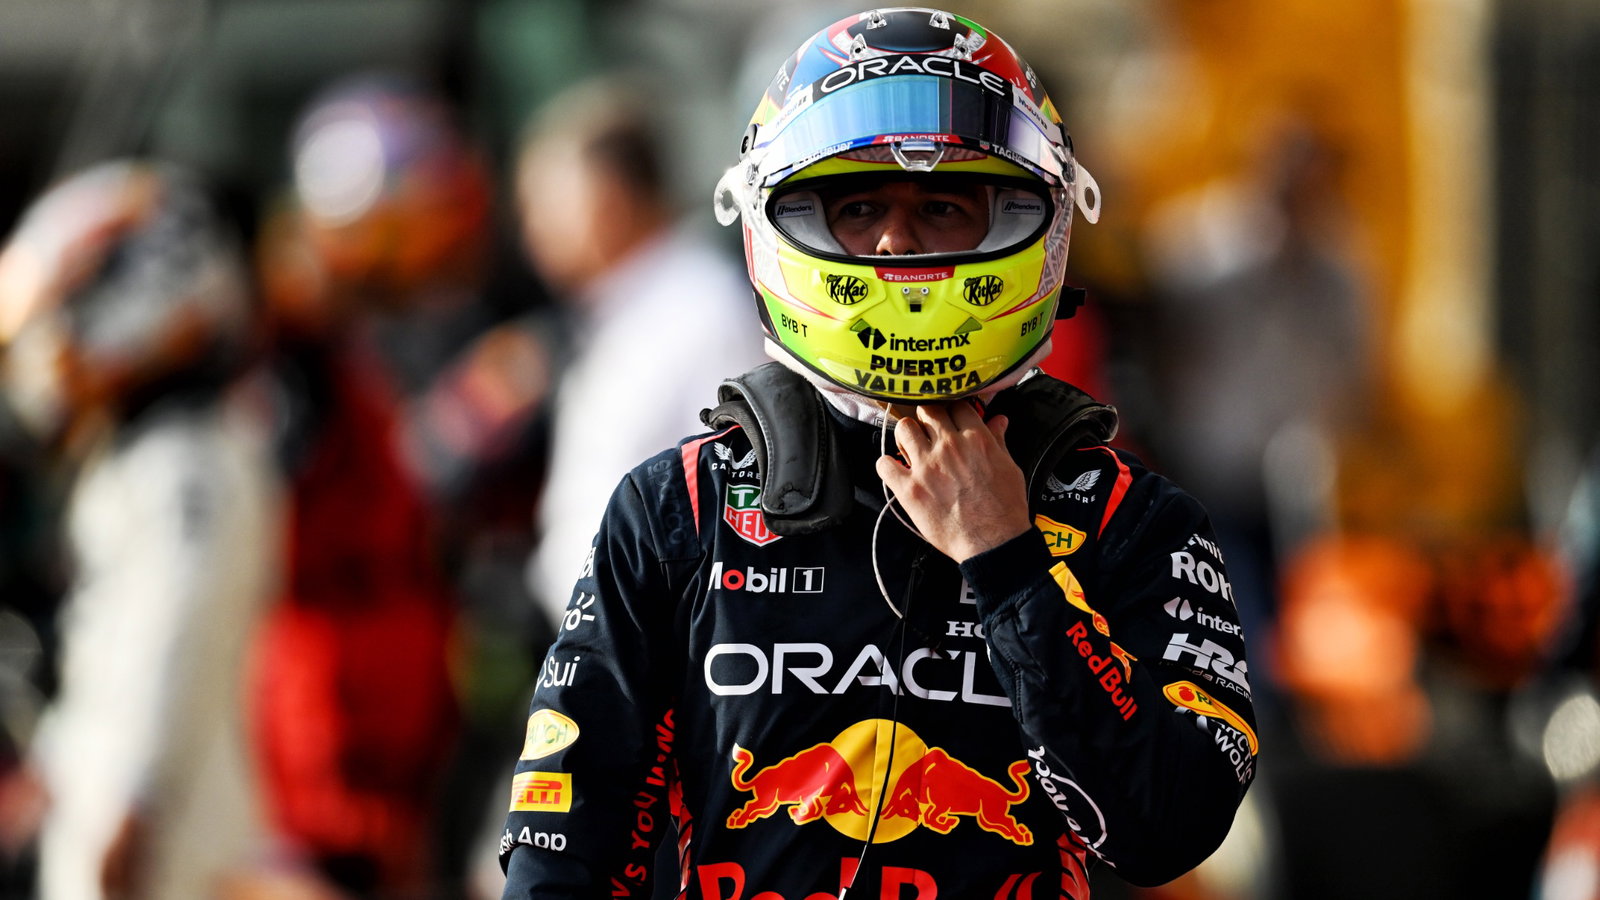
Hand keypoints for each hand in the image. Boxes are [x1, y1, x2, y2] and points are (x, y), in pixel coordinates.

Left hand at [875, 402, 1030, 561]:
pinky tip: (896, 470)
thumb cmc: (1004, 508)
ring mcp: (926, 466)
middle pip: (927, 410)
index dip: (952, 409)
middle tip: (928, 432)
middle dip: (927, 418)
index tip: (949, 419)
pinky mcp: (909, 488)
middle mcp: (949, 446)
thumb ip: (998, 440)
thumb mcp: (1009, 467)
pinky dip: (887, 465)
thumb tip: (999, 420)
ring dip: (906, 435)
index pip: (956, 405)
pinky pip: (884, 464)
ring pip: (904, 428)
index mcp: (975, 438)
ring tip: (911, 448)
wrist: (994, 542)